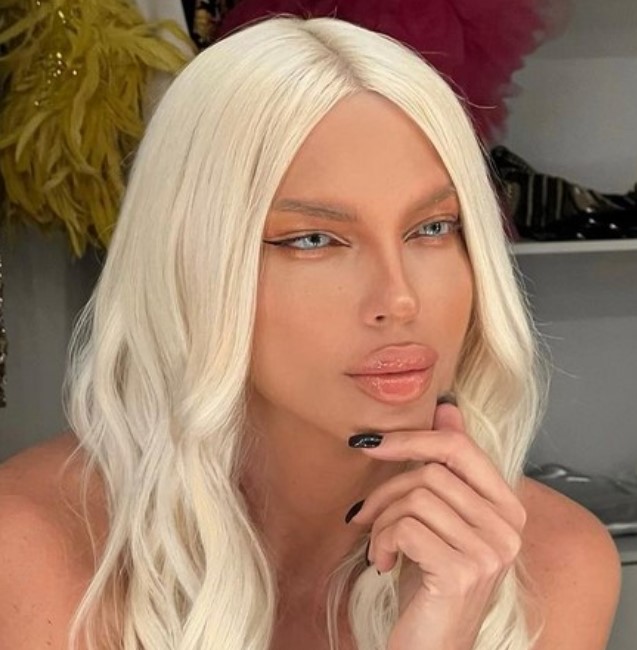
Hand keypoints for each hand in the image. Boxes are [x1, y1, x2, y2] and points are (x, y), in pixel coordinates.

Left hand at [348, 402, 526, 649]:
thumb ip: (448, 468)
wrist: (429, 646)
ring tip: (378, 546)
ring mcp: (490, 551)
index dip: (413, 438)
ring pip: (416, 497)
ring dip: (382, 520)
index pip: (460, 448)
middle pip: (432, 471)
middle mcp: (508, 528)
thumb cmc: (428, 580)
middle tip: (363, 514)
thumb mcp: (437, 519)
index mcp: (507, 509)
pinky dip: (381, 541)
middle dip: (386, 489)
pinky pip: (406, 527)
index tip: (372, 444)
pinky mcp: (462, 572)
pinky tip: (382, 564)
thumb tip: (448, 407)